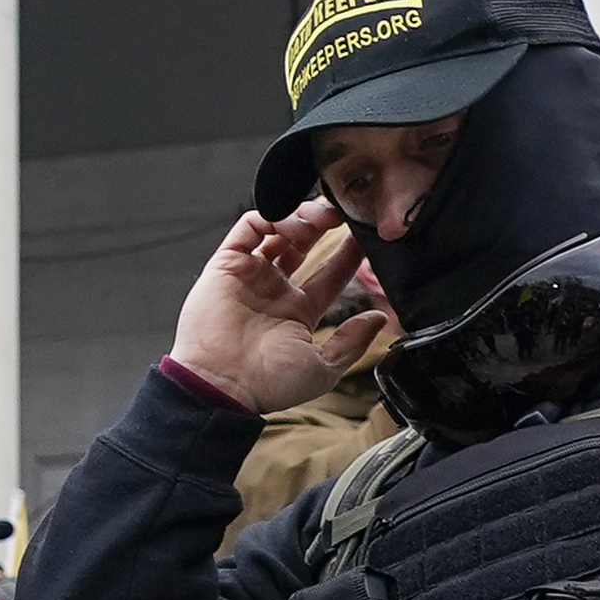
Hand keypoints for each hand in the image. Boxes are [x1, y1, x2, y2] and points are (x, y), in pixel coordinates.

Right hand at [168, 205, 386, 414]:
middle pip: (303, 244)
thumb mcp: (324, 369)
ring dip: (301, 218)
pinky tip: (291, 225)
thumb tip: (377, 319)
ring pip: (277, 230)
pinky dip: (270, 217)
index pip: (330, 273)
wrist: (222, 384)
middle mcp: (274, 290)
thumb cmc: (266, 384)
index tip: (365, 238)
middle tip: (343, 214)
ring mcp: (250, 275)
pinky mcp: (226, 264)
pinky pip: (247, 228)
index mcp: (298, 312)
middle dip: (324, 226)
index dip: (348, 254)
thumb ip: (352, 342)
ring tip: (320, 220)